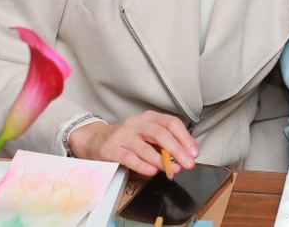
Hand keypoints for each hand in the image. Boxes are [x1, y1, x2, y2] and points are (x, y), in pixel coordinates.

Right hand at [67, 111, 199, 175]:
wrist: (95, 140)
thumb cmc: (127, 139)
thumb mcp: (147, 136)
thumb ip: (165, 143)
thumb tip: (186, 154)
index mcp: (149, 118)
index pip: (171, 123)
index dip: (185, 138)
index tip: (194, 152)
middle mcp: (136, 123)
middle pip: (160, 133)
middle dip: (177, 150)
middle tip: (188, 164)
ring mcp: (122, 135)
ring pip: (145, 146)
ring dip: (161, 160)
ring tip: (172, 169)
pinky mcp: (110, 148)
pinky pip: (128, 157)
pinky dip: (142, 165)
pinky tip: (152, 171)